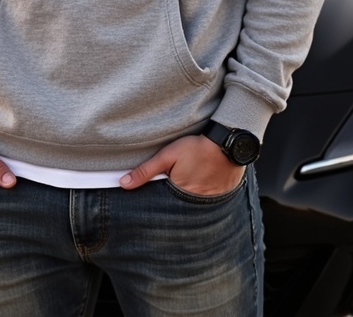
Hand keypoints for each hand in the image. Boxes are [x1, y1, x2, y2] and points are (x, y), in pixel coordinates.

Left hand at [119, 134, 245, 194]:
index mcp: (178, 195)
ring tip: (188, 184)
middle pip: (176, 208)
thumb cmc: (197, 148)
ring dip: (185, 201)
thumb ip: (146, 171)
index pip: (160, 206)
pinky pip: (206, 203)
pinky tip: (200, 185)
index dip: (155, 201)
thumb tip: (124, 184)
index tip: (150, 197)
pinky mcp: (220, 198)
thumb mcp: (167, 155)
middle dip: (170, 202)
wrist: (228, 143)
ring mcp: (208, 202)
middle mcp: (194, 204)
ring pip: (191, 206)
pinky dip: (200, 197)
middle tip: (173, 185)